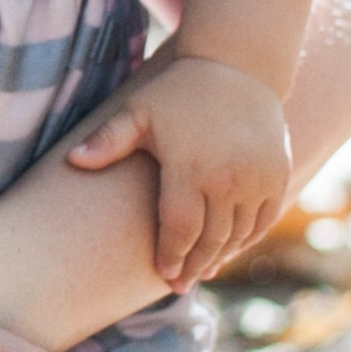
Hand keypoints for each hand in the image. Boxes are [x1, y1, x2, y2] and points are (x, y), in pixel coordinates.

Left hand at [64, 50, 290, 290]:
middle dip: (193, 267)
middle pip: (210, 240)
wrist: (239, 65)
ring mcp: (258, 180)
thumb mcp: (139, 111)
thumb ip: (107, 140)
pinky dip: (247, 240)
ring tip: (202, 272)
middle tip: (179, 286)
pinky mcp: (279, 175)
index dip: (171, 257)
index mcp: (191, 170)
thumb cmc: (180, 90)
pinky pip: (263, 220)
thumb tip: (72, 161)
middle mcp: (228, 181)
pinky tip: (230, 250)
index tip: (163, 274)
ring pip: (238, 235)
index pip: (180, 231)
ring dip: (220, 257)